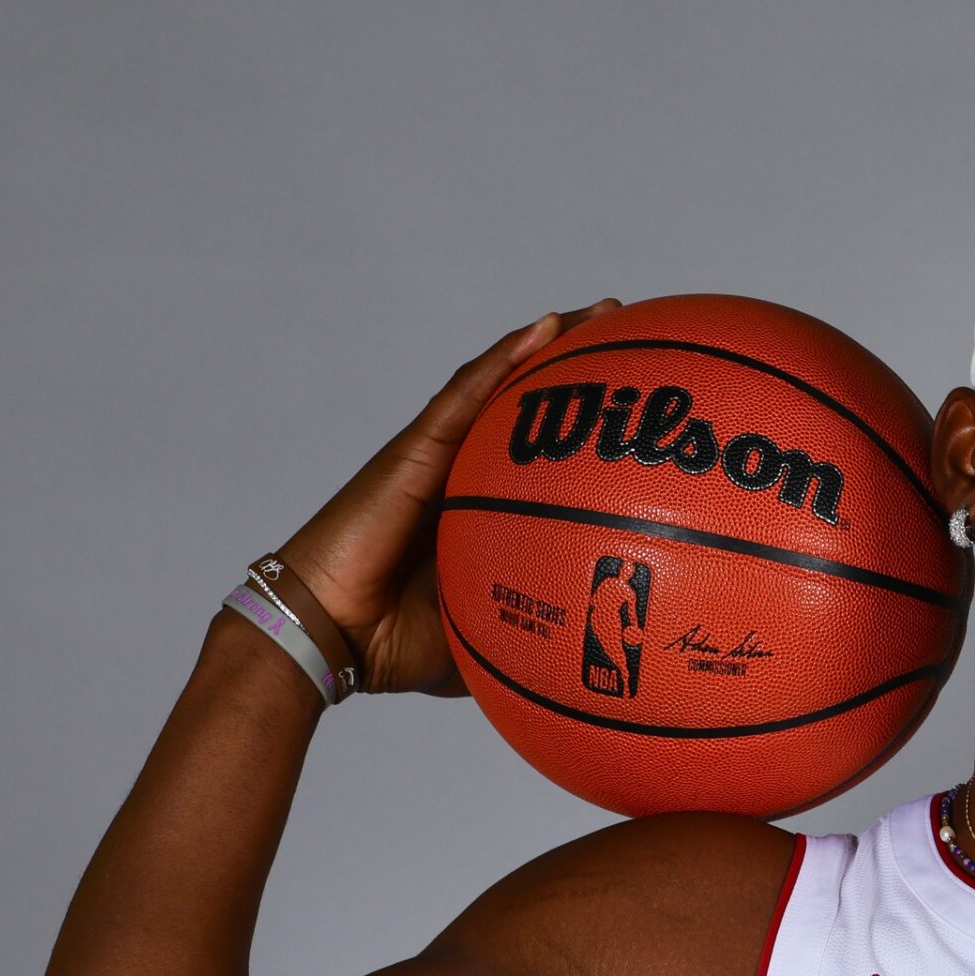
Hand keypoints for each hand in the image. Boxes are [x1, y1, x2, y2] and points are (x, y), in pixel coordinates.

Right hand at [276, 300, 622, 695]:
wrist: (334, 635)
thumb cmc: (397, 645)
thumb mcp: (487, 638)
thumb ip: (532, 636)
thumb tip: (593, 662)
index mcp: (478, 511)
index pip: (537, 458)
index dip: (584, 430)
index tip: (640, 411)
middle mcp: (460, 473)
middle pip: (525, 407)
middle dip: (579, 369)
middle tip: (636, 338)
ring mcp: (435, 457)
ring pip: (499, 384)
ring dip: (551, 344)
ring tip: (603, 313)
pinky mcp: (413, 451)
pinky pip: (465, 395)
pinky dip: (504, 359)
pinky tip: (546, 328)